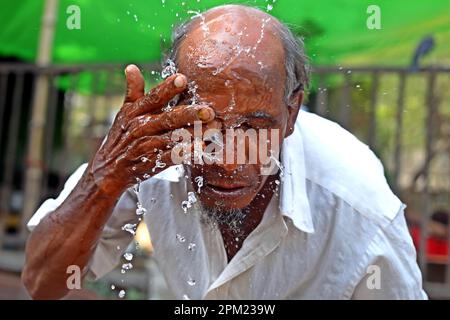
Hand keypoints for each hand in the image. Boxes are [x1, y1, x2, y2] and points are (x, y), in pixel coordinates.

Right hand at [89, 64, 214, 193]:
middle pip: (168, 118)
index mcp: (135, 112)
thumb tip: (131, 66)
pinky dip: (185, 154)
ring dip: (193, 133)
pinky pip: (171, 157)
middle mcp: (141, 128)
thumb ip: (133, 91)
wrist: (106, 171)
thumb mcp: (123, 113)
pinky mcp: (151, 164)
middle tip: (209, 110)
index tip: (183, 79)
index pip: (153, 97)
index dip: (167, 88)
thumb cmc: (120, 138)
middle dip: (189, 114)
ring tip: (213, 129)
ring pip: (173, 138)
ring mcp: (146, 147)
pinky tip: (200, 149)